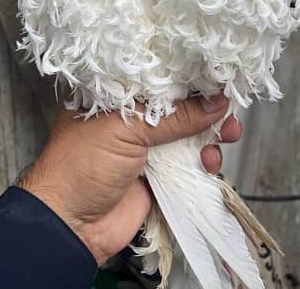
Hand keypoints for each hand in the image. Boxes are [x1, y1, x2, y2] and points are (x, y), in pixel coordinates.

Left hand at [18, 94, 240, 265]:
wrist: (71, 226)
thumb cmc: (83, 165)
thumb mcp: (126, 129)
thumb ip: (174, 117)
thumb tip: (217, 102)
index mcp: (112, 94)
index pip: (155, 74)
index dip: (186, 74)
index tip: (216, 75)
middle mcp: (129, 115)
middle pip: (177, 104)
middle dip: (205, 106)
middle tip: (228, 108)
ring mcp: (144, 144)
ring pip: (187, 132)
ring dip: (210, 133)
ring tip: (226, 135)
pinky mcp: (157, 171)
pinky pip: (188, 161)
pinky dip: (204, 160)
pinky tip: (210, 162)